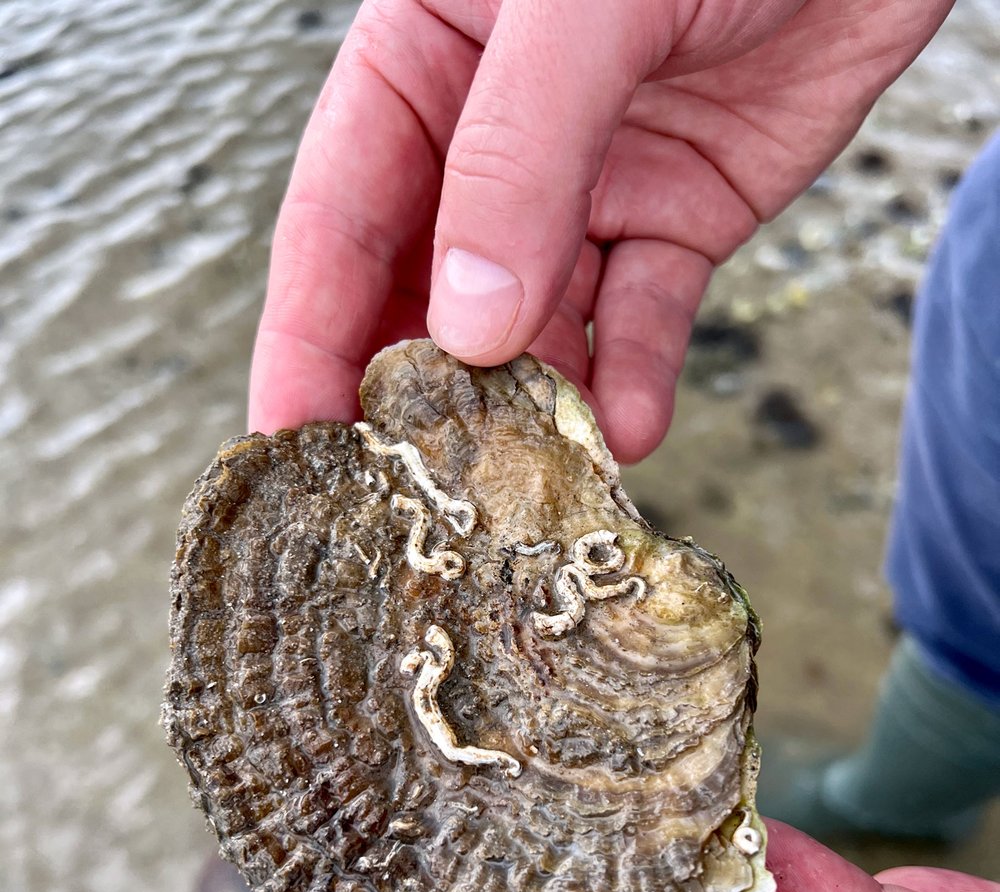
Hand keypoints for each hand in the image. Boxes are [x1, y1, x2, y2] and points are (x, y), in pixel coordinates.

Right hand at [249, 0, 951, 460]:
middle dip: (423, 396)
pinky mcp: (674, 219)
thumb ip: (518, 159)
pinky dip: (633, 377)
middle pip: (427, 295)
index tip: (292, 446)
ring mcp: (583, 189)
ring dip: (538, 406)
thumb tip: (471, 328)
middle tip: (419, 494)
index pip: (334, 224)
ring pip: (538, 326)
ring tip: (537, 479)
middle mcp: (488, 141)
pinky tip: (628, 429)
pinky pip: (641, 316)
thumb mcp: (583, 6)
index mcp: (419, 66)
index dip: (308, 341)